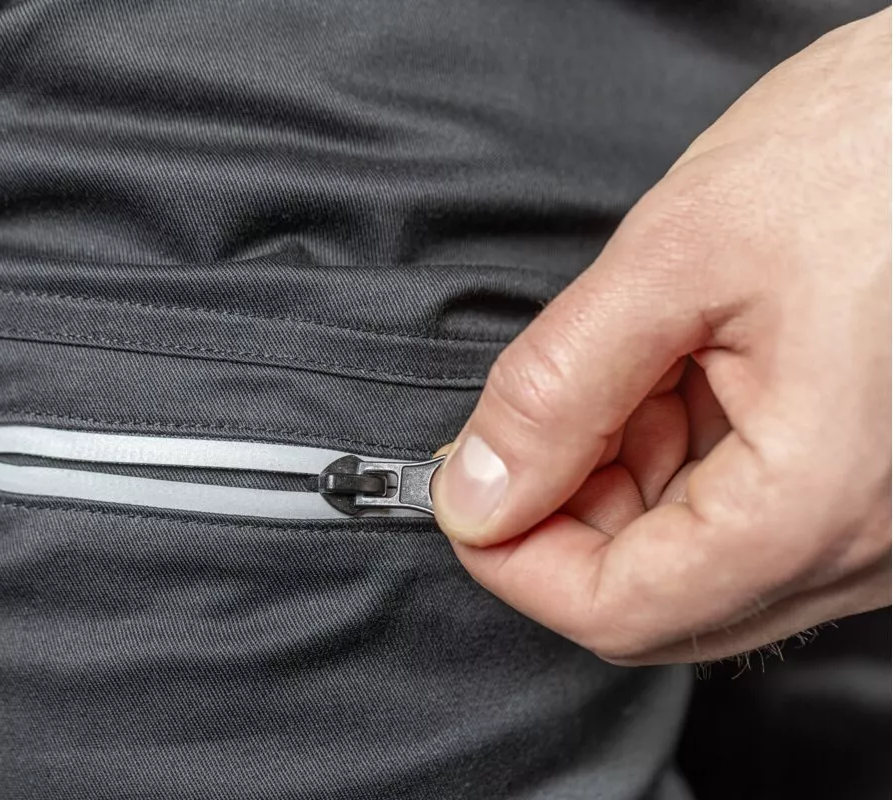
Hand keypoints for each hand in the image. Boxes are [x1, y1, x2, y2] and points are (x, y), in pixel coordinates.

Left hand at [432, 10, 891, 664]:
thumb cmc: (870, 154)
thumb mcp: (676, 258)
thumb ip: (556, 391)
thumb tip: (476, 490)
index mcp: (816, 503)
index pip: (617, 611)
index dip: (512, 555)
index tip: (465, 490)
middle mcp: (866, 545)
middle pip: (653, 600)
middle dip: (566, 511)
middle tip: (540, 411)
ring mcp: (878, 527)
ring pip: (694, 564)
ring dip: (623, 480)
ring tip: (633, 364)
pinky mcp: (873, 491)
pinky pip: (748, 522)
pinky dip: (681, 464)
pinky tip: (680, 377)